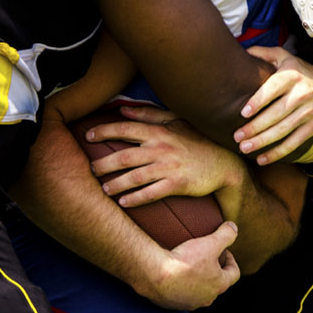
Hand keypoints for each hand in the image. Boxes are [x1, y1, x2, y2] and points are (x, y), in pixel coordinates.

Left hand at [89, 105, 244, 207]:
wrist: (224, 162)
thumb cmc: (198, 140)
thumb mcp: (176, 121)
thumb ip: (149, 114)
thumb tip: (122, 110)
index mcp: (159, 131)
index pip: (125, 129)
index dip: (104, 131)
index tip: (88, 136)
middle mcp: (162, 148)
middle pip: (125, 156)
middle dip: (104, 164)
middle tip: (91, 170)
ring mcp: (170, 167)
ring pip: (135, 177)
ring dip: (116, 184)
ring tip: (104, 190)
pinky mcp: (178, 184)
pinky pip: (152, 193)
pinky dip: (136, 199)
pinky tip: (124, 202)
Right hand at [138, 221, 240, 309]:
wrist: (155, 275)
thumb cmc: (185, 261)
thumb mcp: (210, 243)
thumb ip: (226, 234)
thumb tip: (233, 227)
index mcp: (219, 285)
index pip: (234, 273)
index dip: (231, 260)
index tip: (223, 251)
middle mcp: (206, 298)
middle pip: (216, 284)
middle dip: (214, 270)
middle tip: (207, 257)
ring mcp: (189, 303)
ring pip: (198, 291)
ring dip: (197, 280)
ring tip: (189, 265)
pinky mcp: (172, 304)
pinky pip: (179, 294)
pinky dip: (180, 285)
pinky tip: (172, 274)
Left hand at [234, 46, 312, 164]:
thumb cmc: (300, 72)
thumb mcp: (285, 57)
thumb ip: (263, 54)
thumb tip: (242, 51)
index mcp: (291, 76)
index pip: (273, 89)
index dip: (258, 101)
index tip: (242, 113)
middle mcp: (302, 94)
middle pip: (276, 114)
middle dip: (255, 127)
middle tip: (237, 136)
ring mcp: (309, 112)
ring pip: (283, 130)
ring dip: (263, 141)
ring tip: (244, 147)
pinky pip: (294, 142)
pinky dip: (278, 152)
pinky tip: (262, 158)